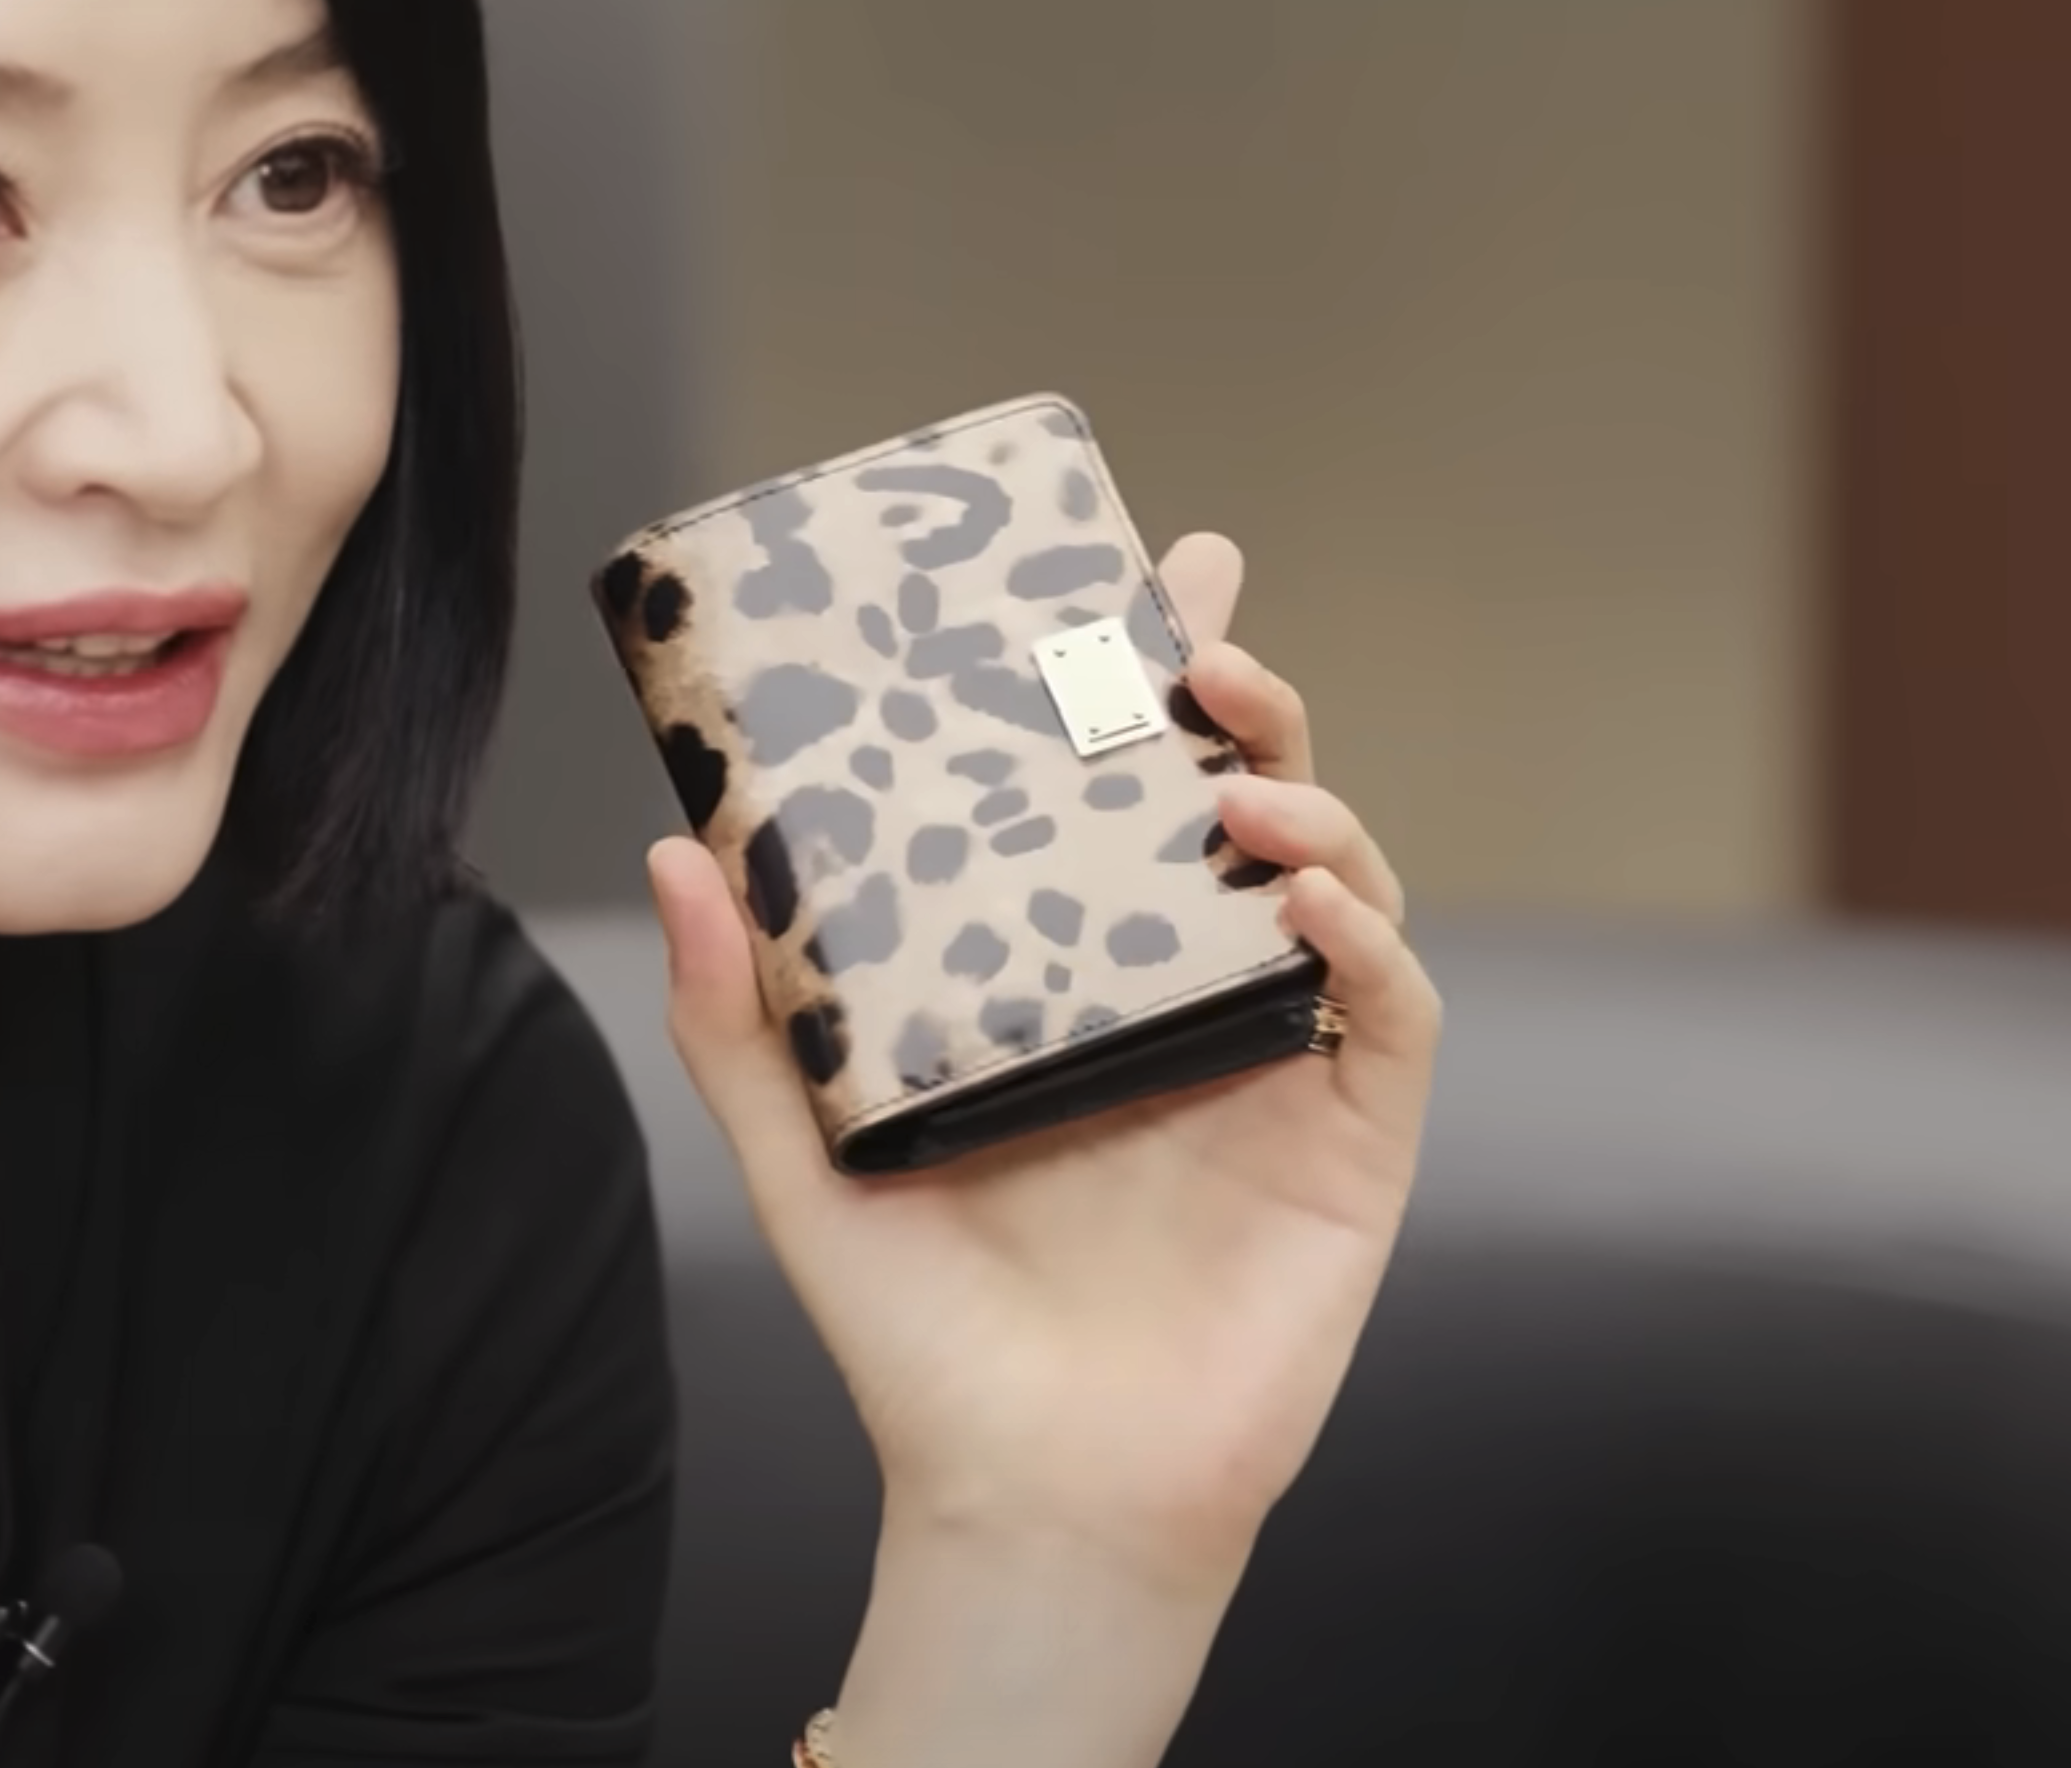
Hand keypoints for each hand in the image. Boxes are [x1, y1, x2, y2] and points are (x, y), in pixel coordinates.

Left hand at [646, 531, 1438, 1607]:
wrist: (1026, 1499)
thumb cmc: (921, 1339)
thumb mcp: (800, 1155)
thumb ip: (738, 1016)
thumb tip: (681, 852)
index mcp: (1068, 979)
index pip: (1109, 797)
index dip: (1137, 680)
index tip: (1131, 571)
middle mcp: (1180, 1000)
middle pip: (1240, 802)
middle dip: (1237, 698)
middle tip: (1195, 630)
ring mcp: (1278, 1065)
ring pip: (1338, 877)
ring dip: (1303, 797)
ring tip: (1231, 771)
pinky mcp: (1350, 1144)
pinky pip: (1389, 1010)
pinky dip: (1366, 934)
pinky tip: (1304, 896)